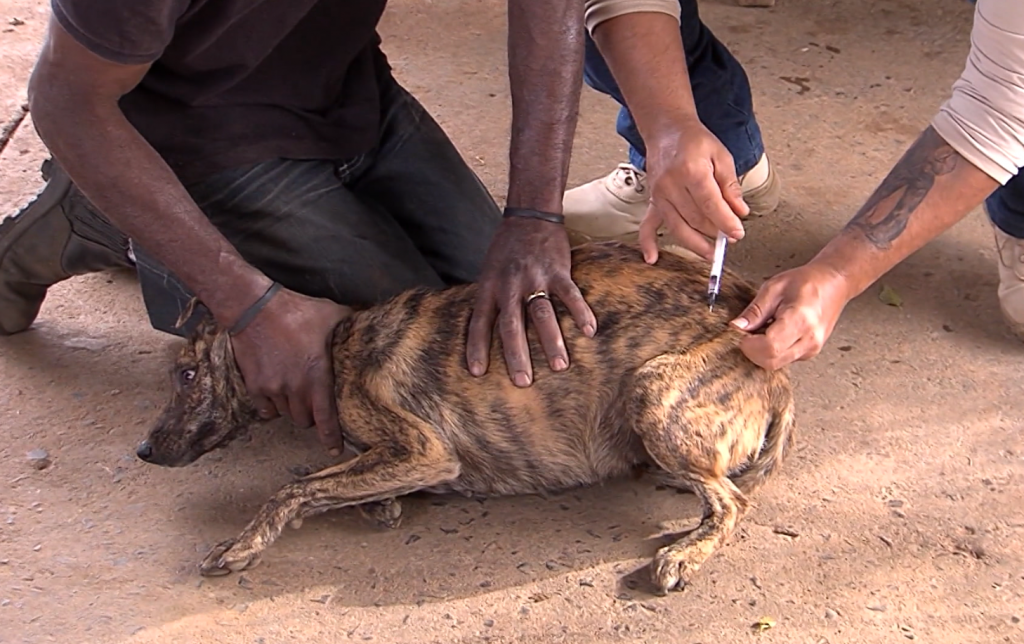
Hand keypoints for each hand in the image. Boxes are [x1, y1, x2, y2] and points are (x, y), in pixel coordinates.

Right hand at [230, 288, 351, 453]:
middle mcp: (295, 388)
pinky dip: (271, 408)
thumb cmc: (297, 310)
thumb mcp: (332, 315)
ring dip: (292, 409)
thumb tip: (371, 321)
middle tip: (313, 403)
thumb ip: (351, 325)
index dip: (331, 437)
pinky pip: (265, 410)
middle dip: (311, 416)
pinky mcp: (254, 386)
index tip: (334, 450)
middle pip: (305, 420)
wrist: (254, 307)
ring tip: (295, 394)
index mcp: (317, 375)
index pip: (326, 417)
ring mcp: (273, 389)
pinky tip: (276, 396)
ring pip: (286, 415)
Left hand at [466, 216, 596, 386]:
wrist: (529, 216)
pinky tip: (589, 331)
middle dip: (517, 355)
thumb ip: (490, 301)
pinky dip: (580, 313)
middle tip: (523, 382)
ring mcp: (535, 278)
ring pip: (542, 314)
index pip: (480, 322)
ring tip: (560, 366)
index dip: (477, 347)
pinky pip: (570, 295)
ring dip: (551, 341)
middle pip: (511, 325)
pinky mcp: (558, 270)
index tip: (478, 373)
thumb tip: (486, 335)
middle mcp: (510, 285)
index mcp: (489, 287)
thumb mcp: (488, 273)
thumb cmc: (506, 250)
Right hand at [638, 118, 749, 261]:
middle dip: (715, 232)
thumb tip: (740, 212)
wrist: (666, 131)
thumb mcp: (721, 156)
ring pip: (677, 227)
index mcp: (691, 171)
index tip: (738, 233)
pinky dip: (648, 243)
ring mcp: (659, 195)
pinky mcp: (652, 201)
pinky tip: (653, 258)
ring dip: (695, 244)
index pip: (711, 204)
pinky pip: (647, 225)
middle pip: (695, 219)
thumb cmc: (695, 142)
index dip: (726, 222)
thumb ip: (731, 185)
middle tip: (731, 238)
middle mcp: (671, 185)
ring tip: (711, 253)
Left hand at [730, 262, 851, 369]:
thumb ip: (754, 310)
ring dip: (761, 352)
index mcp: (801, 319)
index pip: (769, 347)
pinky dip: (772, 351)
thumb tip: (737, 327)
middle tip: (748, 331)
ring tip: (764, 328)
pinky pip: (783, 360)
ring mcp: (812, 349)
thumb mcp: (774, 288)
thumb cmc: (808, 282)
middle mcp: (809, 339)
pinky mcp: (809, 353)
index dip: (749, 344)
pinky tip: (773, 333)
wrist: (833, 284)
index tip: (741, 333)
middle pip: (771, 361)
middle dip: (752, 350)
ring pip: (776, 364)